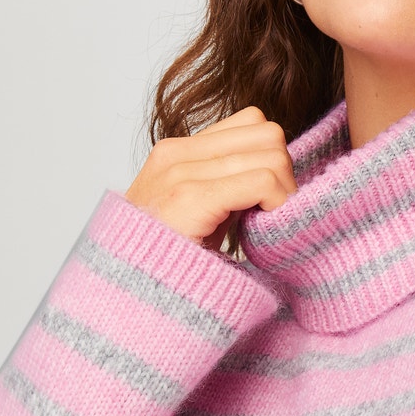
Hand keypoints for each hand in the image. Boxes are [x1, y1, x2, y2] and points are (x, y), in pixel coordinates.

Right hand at [124, 106, 297, 251]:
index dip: (271, 157)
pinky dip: (278, 203)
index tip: (268, 197)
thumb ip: (226, 185)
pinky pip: (262, 181)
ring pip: (272, 154)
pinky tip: (263, 230)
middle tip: (274, 211)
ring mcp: (180, 172)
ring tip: (269, 223)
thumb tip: (274, 174)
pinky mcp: (191, 197)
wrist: (129, 293)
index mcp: (176, 151)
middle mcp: (176, 152)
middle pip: (268, 133)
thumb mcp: (198, 213)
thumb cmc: (168, 263)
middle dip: (284, 172)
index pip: (252, 122)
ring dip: (285, 192)